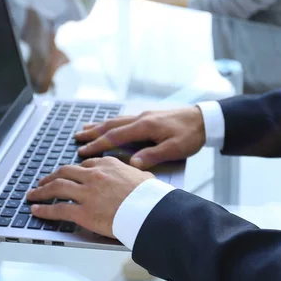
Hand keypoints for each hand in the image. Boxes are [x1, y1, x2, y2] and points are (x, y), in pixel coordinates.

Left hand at [26, 157, 152, 237]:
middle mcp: (94, 175)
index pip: (85, 164)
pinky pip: (58, 208)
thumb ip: (133, 172)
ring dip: (41, 190)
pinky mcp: (82, 212)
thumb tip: (138, 173)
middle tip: (43, 181)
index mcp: (108, 164)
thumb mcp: (143, 175)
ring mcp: (86, 193)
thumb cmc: (150, 196)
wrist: (149, 210)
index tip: (68, 174)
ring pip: (57, 187)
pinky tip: (36, 209)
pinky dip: (44, 209)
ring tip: (33, 193)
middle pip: (65, 172)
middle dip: (51, 176)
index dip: (74, 170)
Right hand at [75, 106, 205, 168]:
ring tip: (84, 129)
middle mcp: (141, 118)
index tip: (83, 151)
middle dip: (92, 132)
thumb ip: (153, 156)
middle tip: (76, 138)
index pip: (116, 136)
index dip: (98, 144)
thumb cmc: (191, 135)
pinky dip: (111, 123)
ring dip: (99, 125)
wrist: (204, 119)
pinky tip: (108, 125)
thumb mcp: (174, 149)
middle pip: (111, 125)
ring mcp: (144, 116)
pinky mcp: (148, 116)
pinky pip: (124, 119)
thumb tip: (132, 164)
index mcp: (145, 126)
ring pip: (116, 120)